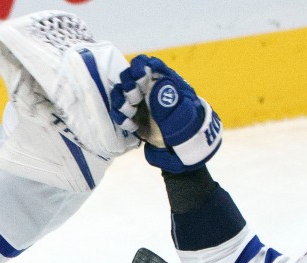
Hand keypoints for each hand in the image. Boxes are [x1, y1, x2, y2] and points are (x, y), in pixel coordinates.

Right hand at [108, 55, 222, 172]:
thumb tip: (156, 86)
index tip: (138, 77)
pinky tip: (131, 126)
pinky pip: (119, 113)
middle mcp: (149, 89)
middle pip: (130, 77)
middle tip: (134, 98)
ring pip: (121, 94)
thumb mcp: (182, 116)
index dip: (140, 66)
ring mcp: (140, 104)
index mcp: (164, 81)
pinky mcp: (132, 118)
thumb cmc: (187, 129)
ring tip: (130, 112)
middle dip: (129, 86)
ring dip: (122, 101)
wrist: (182, 153)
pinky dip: (121, 117)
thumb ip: (169, 102)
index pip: (148, 64)